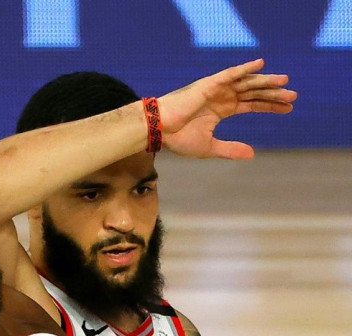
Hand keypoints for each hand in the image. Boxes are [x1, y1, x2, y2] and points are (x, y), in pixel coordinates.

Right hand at [158, 59, 296, 158]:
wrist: (159, 130)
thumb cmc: (178, 138)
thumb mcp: (209, 146)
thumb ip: (230, 149)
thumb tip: (252, 154)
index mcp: (221, 110)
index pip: (251, 104)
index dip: (270, 105)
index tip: (288, 108)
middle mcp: (221, 97)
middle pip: (253, 92)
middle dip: (273, 93)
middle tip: (293, 95)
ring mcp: (216, 89)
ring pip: (246, 82)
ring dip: (265, 80)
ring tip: (285, 81)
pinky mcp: (208, 84)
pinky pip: (230, 74)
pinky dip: (245, 68)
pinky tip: (261, 65)